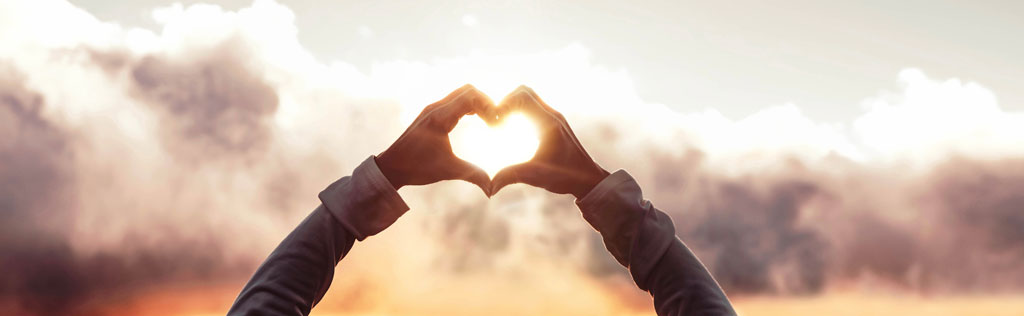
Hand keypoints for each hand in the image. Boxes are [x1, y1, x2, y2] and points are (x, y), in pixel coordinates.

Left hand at [376, 84, 497, 194]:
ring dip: (476, 103)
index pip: (471, 97)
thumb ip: (473, 175)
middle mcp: (435, 108)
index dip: (489, 106)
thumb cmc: (417, 168)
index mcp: (440, 118)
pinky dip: (467, 105)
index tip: (496, 123)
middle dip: (485, 102)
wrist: (390, 166)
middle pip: (468, 90)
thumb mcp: (448, 170)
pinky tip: (474, 120)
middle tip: (494, 120)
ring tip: (487, 120)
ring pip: (461, 94)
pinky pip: (453, 100)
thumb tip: (492, 189)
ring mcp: (432, 109)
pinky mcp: (430, 113)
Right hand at [490, 86, 609, 197]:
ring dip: (512, 106)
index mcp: (548, 123)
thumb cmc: (567, 177)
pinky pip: (533, 107)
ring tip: (502, 125)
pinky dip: (519, 112)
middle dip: (505, 103)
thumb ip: (512, 176)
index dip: (503, 105)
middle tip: (496, 122)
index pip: (522, 97)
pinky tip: (513, 130)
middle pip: (524, 92)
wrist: (589, 179)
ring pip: (528, 97)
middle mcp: (552, 115)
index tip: (495, 125)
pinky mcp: (553, 122)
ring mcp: (554, 117)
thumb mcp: (536, 176)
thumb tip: (490, 187)